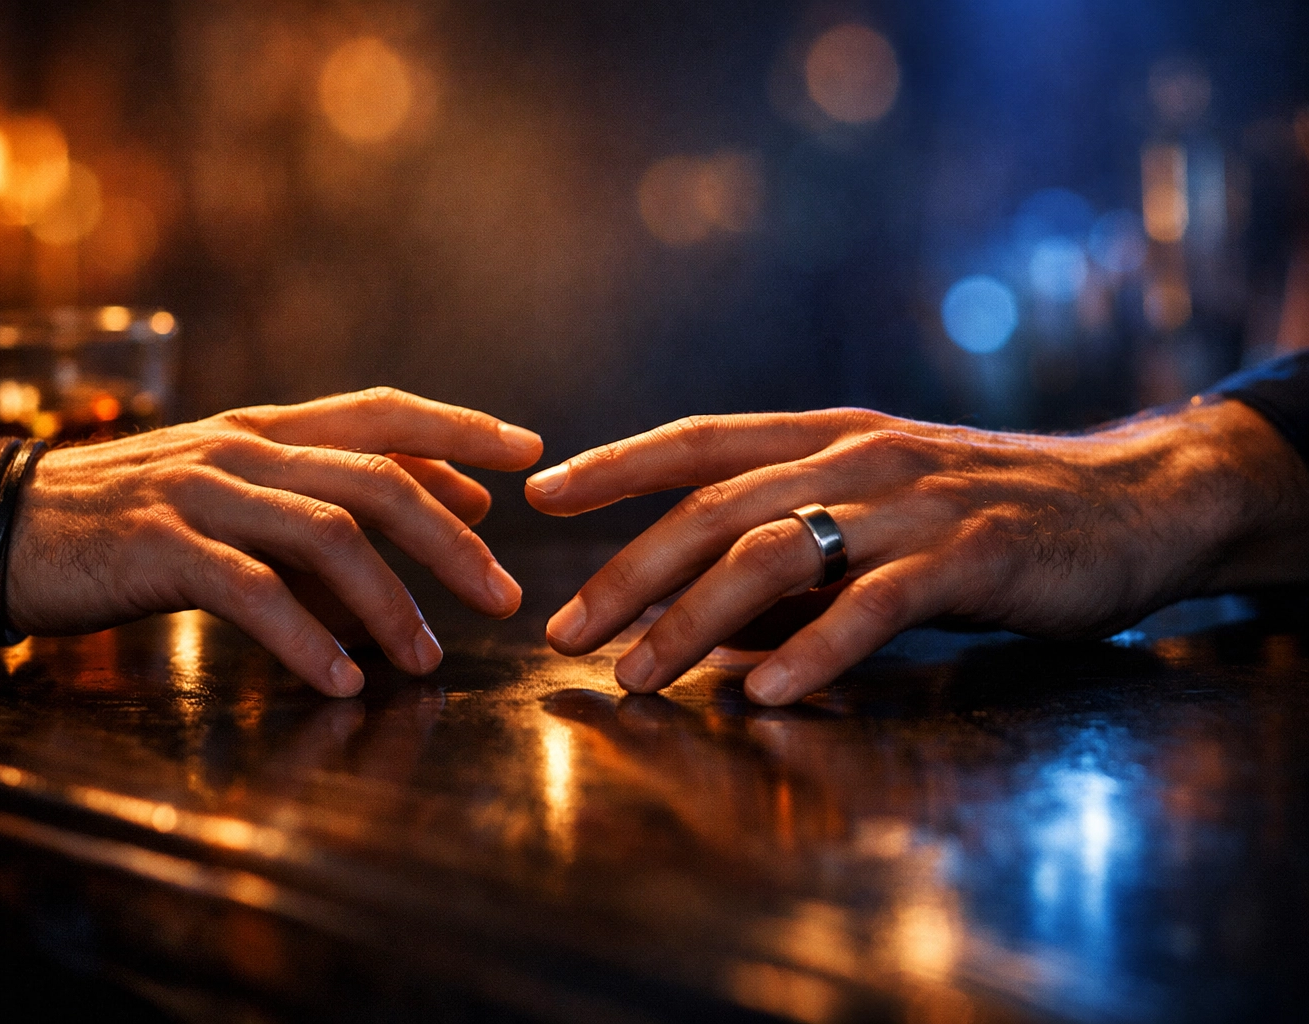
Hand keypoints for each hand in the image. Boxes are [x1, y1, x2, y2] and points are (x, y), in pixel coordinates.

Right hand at [9, 388, 541, 696]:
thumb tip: (420, 527)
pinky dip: (307, 640)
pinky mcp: (160, 546)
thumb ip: (314, 503)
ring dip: (390, 603)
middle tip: (501, 596)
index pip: (382, 412)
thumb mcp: (228, 494)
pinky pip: (254, 592)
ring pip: (328, 534)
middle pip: (375, 479)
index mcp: (265, 431)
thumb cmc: (125, 518)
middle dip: (451, 538)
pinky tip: (343, 681)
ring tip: (430, 660)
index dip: (458, 429)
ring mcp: (201, 492)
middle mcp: (243, 449)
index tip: (527, 452)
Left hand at [525, 400, 1308, 704]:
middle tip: (565, 631)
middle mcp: (858, 455)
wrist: (1131, 503)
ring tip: (637, 676)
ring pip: (777, 552)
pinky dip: (814, 650)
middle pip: (716, 506)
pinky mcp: (972, 554)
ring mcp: (914, 501)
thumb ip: (791, 564)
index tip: (539, 493)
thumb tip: (697, 628)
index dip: (616, 464)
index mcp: (827, 437)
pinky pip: (875, 604)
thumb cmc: (987, 517)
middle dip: (629, 570)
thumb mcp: (876, 523)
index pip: (700, 440)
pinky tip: (766, 695)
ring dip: (694, 618)